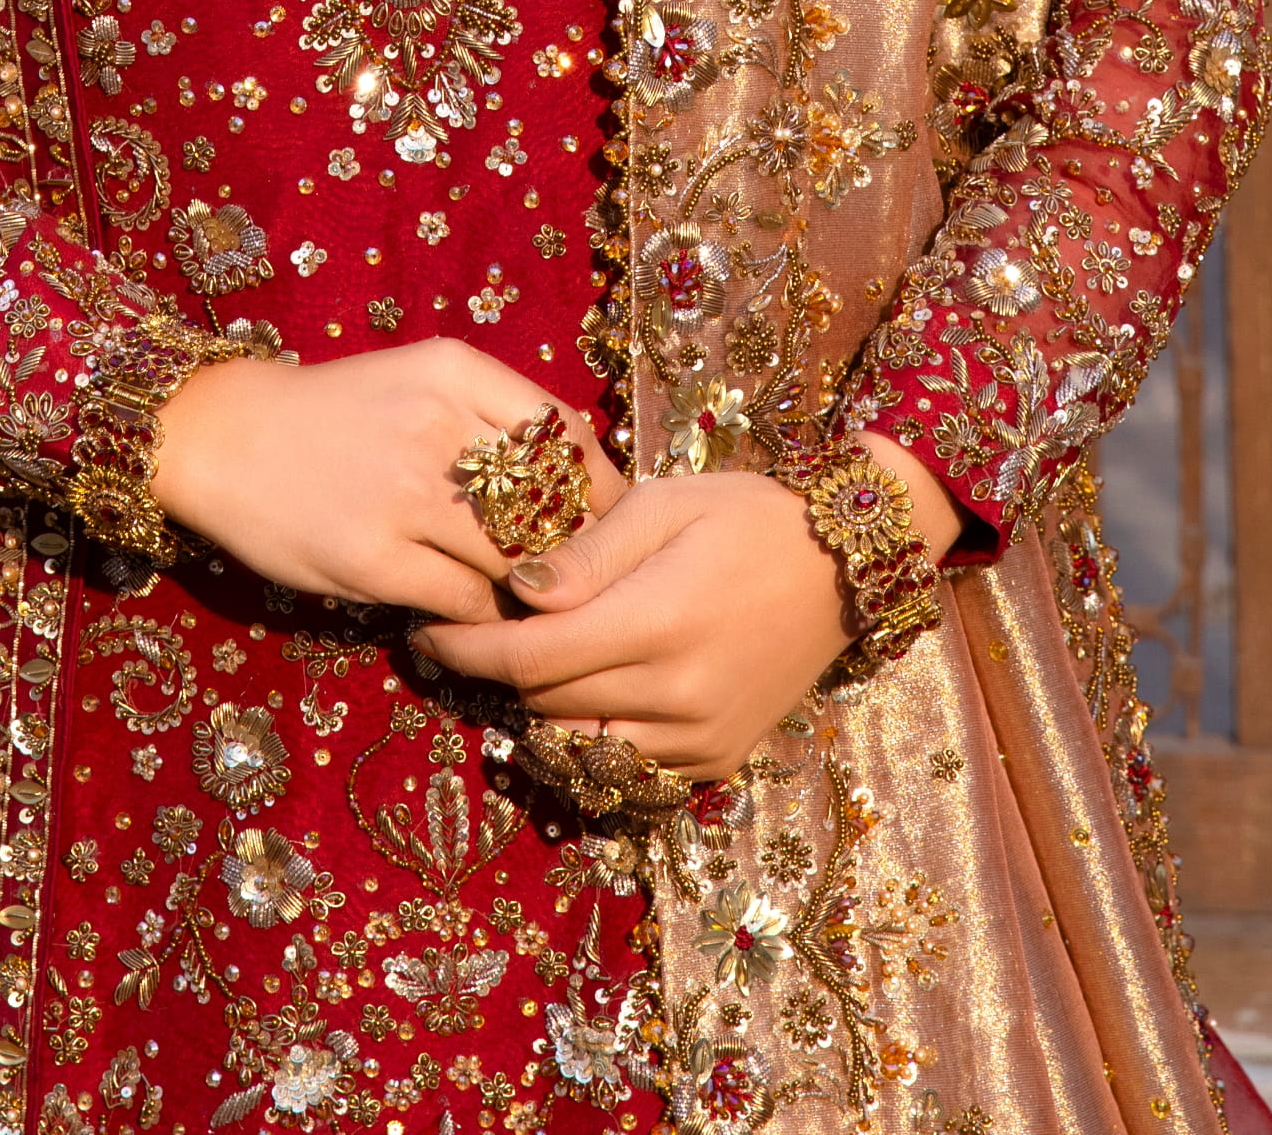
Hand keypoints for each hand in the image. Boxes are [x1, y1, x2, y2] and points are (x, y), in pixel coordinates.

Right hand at [151, 344, 620, 620]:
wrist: (228, 437)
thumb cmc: (336, 411)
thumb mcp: (421, 380)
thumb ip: (493, 411)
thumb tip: (580, 470)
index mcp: (456, 371)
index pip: (566, 433)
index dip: (599, 487)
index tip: (606, 521)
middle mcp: (439, 425)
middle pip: (549, 502)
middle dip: (569, 547)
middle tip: (570, 574)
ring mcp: (406, 494)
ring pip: (513, 558)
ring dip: (524, 589)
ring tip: (519, 601)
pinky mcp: (373, 557)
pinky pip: (463, 599)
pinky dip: (476, 615)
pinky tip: (463, 612)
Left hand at [412, 436, 959, 779]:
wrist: (844, 566)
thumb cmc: (747, 515)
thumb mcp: (667, 505)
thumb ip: (590, 551)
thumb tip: (518, 592)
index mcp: (659, 622)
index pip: (533, 659)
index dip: (469, 649)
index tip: (427, 631)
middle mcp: (677, 695)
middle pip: (547, 703)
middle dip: (496, 673)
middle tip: (466, 633)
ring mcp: (697, 738)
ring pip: (580, 746)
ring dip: (539, 710)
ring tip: (523, 663)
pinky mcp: (714, 760)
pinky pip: (625, 765)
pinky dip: (589, 735)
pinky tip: (581, 693)